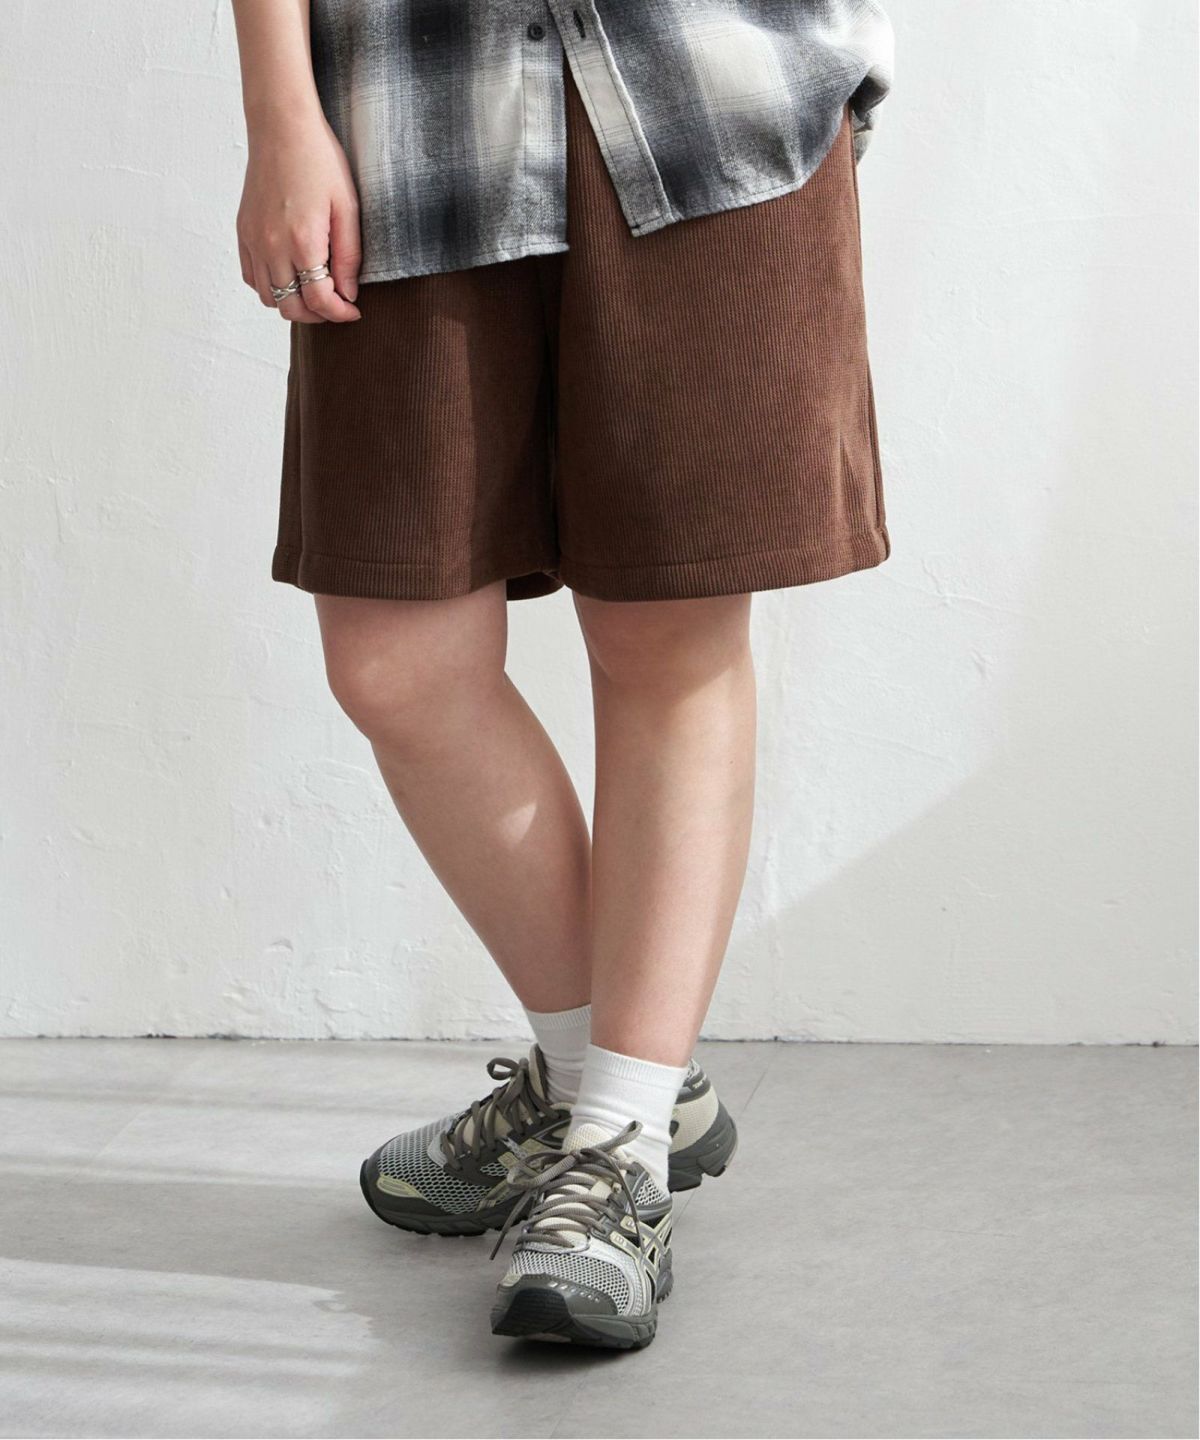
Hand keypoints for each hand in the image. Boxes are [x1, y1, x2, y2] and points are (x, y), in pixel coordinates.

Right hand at [236, 112, 361, 323]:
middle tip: (336, 304)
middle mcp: (272, 246)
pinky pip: (252, 277)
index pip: (320, 300)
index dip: (340, 313)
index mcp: (302, 241)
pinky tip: (290, 273)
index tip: (353, 311)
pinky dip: (271, 286)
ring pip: (269, 298)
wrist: (281, 126)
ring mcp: (253, 240)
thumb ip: (348, 256)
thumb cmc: (319, 160)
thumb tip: (348, 293)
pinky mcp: (243, 232)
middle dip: (318, 314)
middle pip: (292, 307)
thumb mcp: (347, 207)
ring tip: (314, 290)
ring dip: (293, 303)